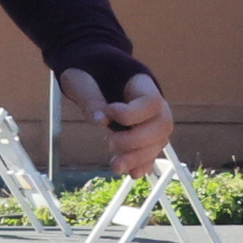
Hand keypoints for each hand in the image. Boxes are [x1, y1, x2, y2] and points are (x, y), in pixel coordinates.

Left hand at [57, 67, 174, 177]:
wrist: (91, 69)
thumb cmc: (86, 69)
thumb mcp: (80, 77)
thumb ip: (90, 96)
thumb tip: (100, 122)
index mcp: (141, 83)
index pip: (151, 101)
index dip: (133, 113)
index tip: (109, 112)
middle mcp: (153, 103)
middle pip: (162, 125)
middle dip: (137, 141)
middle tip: (109, 142)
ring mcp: (150, 119)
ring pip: (158, 142)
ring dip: (139, 158)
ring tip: (115, 166)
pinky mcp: (142, 133)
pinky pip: (151, 151)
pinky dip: (143, 163)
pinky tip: (132, 174)